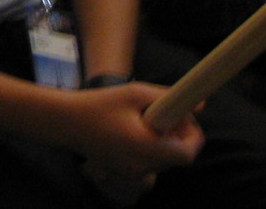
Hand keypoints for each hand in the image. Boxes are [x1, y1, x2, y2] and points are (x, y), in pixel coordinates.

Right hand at [58, 84, 202, 184]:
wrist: (66, 122)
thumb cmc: (99, 104)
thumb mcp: (134, 93)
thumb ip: (167, 97)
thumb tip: (198, 104)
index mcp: (145, 146)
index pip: (186, 154)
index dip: (193, 135)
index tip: (184, 117)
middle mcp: (141, 166)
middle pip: (176, 158)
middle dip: (178, 135)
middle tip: (167, 113)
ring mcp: (132, 173)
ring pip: (163, 161)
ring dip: (165, 142)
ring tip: (147, 119)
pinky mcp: (124, 172)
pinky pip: (148, 163)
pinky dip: (150, 148)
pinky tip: (135, 129)